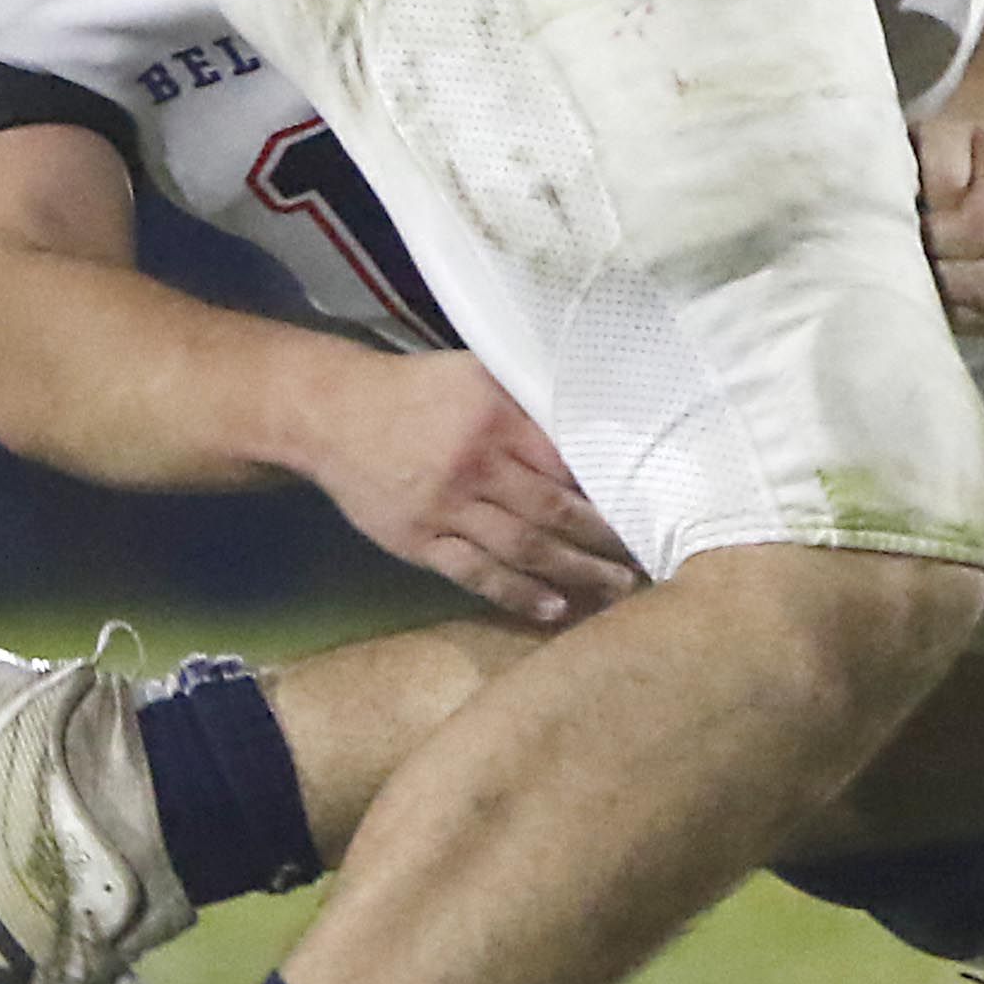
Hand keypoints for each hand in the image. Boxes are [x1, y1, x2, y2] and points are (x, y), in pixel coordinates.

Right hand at [293, 349, 643, 625]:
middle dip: (605, 539)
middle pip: (554, 511)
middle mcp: (477, 465)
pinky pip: (477, 575)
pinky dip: (518, 595)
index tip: (648, 504)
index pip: (567, 460)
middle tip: (647, 558)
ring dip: (575, 573)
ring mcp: (447, 509)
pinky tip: (553, 609)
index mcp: (497, 418)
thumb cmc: (418, 392)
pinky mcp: (421, 542)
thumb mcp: (477, 374)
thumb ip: (528, 398)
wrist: (335, 416)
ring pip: (523, 549)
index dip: (609, 486)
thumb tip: (592, 417)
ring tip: (616, 590)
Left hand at [913, 112, 983, 332]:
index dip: (935, 238)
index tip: (905, 230)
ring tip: (918, 274)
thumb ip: (936, 170)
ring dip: (946, 297)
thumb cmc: (959, 152)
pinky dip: (961, 314)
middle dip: (937, 273)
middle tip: (902, 259)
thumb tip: (930, 213)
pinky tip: (941, 292)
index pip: (979, 231)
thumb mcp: (941, 137)